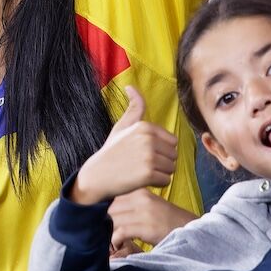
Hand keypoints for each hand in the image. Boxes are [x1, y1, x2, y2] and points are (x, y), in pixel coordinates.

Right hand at [71, 86, 178, 206]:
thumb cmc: (112, 152)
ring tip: (141, 171)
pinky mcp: (148, 174)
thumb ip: (133, 108)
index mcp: (145, 126)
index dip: (160, 150)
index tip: (141, 153)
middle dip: (161, 162)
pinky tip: (140, 180)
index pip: (172, 142)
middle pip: (173, 155)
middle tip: (141, 164)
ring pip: (171, 168)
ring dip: (159, 173)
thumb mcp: (122, 126)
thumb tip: (130, 86)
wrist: (97, 176)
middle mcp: (148, 139)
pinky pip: (166, 181)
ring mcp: (148, 156)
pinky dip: (156, 184)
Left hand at [108, 189, 197, 255]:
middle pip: (109, 206)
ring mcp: (144, 212)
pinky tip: (120, 244)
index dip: (103, 208)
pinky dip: (116, 240)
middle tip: (105, 232)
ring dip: (109, 231)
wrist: (189, 230)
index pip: (112, 194)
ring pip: (112, 218)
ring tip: (113, 239)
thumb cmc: (166, 220)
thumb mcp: (149, 204)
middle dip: (103, 221)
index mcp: (140, 190)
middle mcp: (141, 197)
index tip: (102, 219)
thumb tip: (106, 210)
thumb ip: (131, 202)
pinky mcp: (146, 227)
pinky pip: (120, 232)